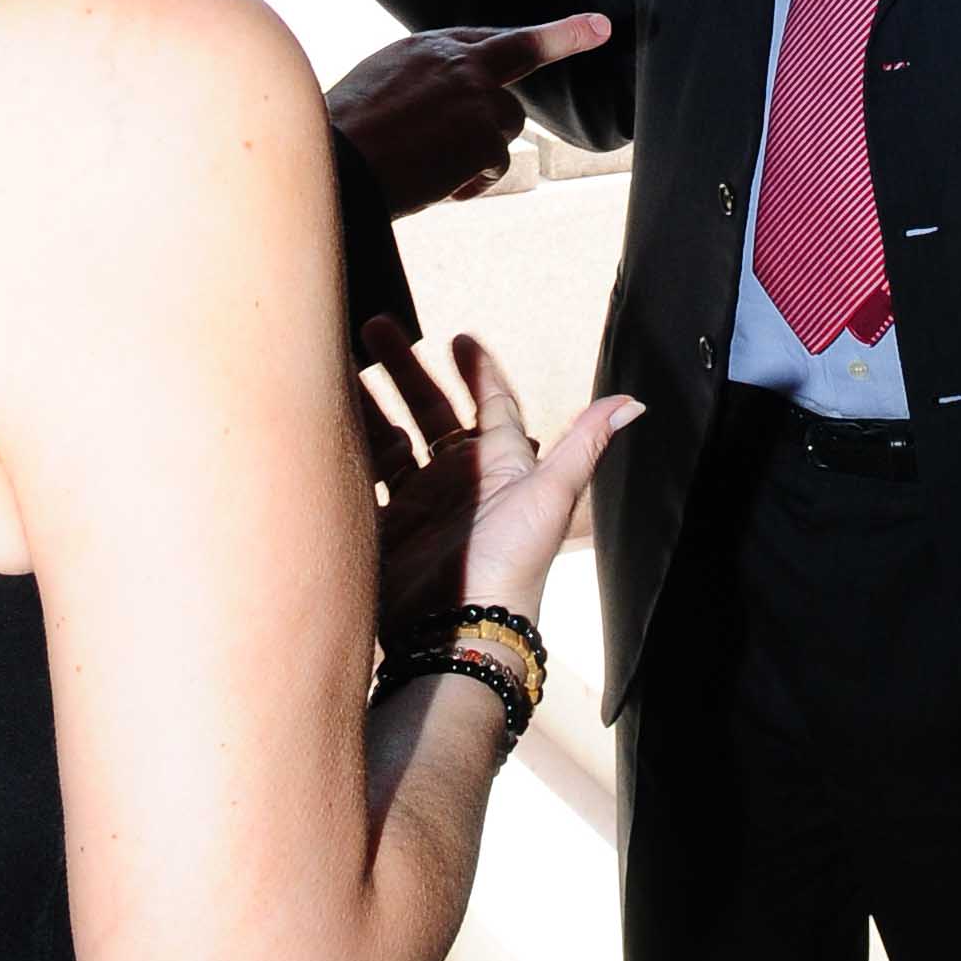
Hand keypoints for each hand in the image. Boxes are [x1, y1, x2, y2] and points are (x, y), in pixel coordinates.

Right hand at [327, 14, 611, 217]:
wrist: (328, 165)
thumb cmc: (340, 137)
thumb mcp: (379, 89)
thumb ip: (425, 83)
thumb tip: (455, 104)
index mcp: (425, 46)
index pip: (487, 35)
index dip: (530, 34)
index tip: (584, 21)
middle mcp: (455, 60)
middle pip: (522, 52)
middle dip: (565, 36)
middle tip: (599, 27)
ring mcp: (473, 94)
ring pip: (505, 124)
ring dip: (480, 152)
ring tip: (431, 170)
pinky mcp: (483, 134)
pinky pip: (493, 166)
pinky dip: (468, 183)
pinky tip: (434, 187)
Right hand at [360, 324, 640, 633]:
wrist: (460, 635)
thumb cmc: (513, 567)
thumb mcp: (551, 497)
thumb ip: (584, 445)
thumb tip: (633, 402)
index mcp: (500, 466)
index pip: (490, 404)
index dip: (477, 370)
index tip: (459, 336)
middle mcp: (458, 480)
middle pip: (431, 410)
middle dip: (407, 369)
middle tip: (378, 326)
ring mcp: (419, 504)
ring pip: (391, 436)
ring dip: (372, 400)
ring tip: (344, 363)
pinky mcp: (385, 528)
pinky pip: (364, 475)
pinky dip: (347, 446)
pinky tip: (328, 417)